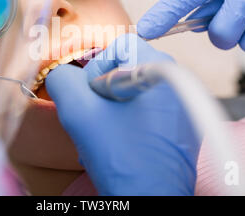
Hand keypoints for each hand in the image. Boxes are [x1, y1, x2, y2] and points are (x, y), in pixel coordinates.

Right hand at [46, 34, 199, 194]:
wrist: (150, 200)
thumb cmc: (120, 156)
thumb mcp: (78, 110)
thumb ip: (63, 79)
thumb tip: (63, 73)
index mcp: (161, 69)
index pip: (120, 44)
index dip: (97, 69)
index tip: (95, 98)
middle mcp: (178, 82)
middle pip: (126, 66)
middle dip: (104, 91)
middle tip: (99, 117)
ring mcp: (181, 104)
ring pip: (133, 89)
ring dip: (113, 107)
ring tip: (108, 132)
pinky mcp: (181, 124)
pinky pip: (146, 107)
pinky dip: (128, 118)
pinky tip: (121, 140)